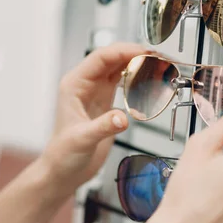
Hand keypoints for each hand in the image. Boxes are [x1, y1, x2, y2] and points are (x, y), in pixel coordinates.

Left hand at [42, 43, 146, 195]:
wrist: (64, 170)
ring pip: (118, 68)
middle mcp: (85, 84)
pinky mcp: (105, 102)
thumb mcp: (83, 140)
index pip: (100, 58)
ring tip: (158, 64)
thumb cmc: (64, 154)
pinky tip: (149, 78)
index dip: (123, 51)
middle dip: (135, 54)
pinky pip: (122, 82)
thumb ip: (103, 127)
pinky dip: (136, 77)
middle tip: (158, 58)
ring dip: (137, 63)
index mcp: (74, 85)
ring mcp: (95, 92)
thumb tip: (122, 118)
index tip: (144, 52)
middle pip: (112, 58)